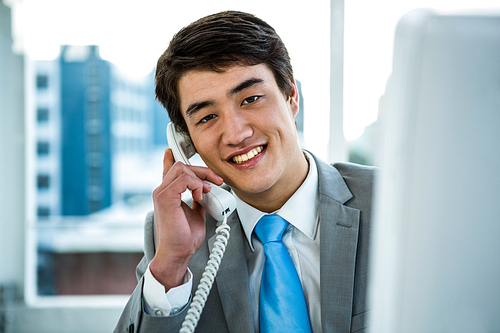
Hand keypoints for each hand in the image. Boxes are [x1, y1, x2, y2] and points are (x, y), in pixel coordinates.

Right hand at [149, 148, 223, 290]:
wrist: (178, 254)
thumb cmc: (184, 238)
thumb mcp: (195, 213)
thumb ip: (198, 200)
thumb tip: (206, 192)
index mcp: (168, 194)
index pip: (167, 170)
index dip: (170, 158)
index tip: (171, 150)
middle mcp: (162, 191)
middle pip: (181, 165)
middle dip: (202, 170)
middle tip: (215, 181)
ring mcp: (161, 193)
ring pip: (182, 168)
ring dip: (200, 177)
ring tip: (206, 191)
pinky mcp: (165, 198)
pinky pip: (183, 178)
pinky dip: (196, 184)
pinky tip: (199, 195)